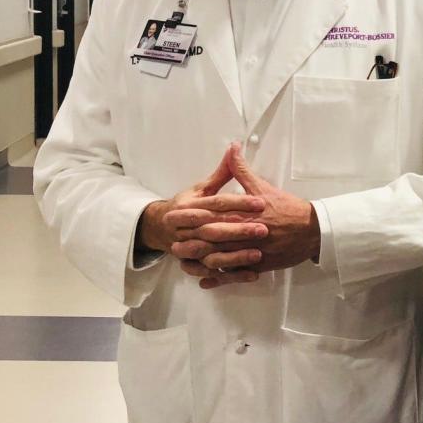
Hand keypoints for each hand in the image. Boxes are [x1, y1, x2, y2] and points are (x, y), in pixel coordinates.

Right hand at [136, 150, 268, 288]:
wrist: (159, 228)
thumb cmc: (185, 206)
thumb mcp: (201, 188)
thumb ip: (222, 173)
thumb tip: (234, 148)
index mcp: (188, 207)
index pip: (217, 204)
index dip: (239, 204)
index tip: (261, 203)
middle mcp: (186, 228)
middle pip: (214, 229)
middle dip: (239, 230)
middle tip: (263, 229)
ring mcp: (188, 248)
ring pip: (212, 254)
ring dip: (235, 256)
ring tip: (258, 254)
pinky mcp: (194, 264)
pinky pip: (213, 272)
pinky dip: (231, 275)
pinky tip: (251, 273)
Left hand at [176, 143, 320, 287]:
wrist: (312, 230)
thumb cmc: (287, 208)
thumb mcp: (263, 187)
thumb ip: (242, 170)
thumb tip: (232, 149)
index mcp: (243, 212)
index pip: (211, 212)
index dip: (191, 213)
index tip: (173, 213)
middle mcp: (244, 232)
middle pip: (211, 236)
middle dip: (189, 238)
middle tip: (171, 240)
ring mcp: (251, 251)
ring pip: (220, 257)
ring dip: (199, 259)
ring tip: (182, 260)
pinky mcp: (258, 265)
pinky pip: (235, 274)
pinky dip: (219, 279)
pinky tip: (205, 281)